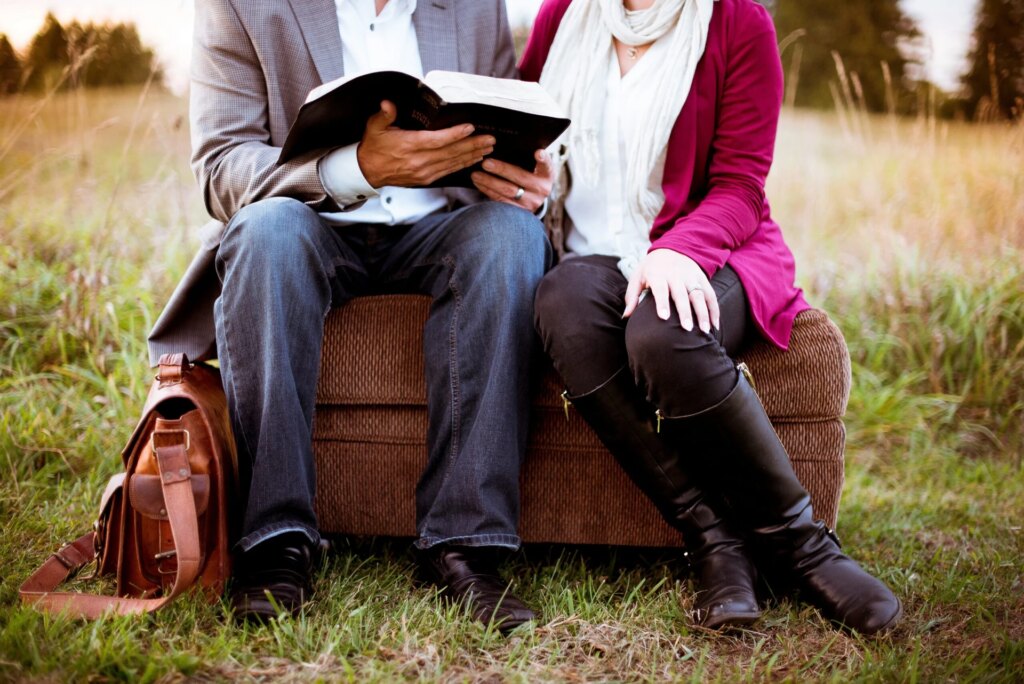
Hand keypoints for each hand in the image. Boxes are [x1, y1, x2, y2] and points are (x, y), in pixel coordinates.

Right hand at [356, 100, 495, 187]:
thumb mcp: (374, 126)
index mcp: (409, 146)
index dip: (455, 134)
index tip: (470, 128)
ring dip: (472, 156)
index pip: (437, 140)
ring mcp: (424, 172)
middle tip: (490, 139)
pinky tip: (473, 160)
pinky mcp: (426, 179)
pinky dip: (463, 165)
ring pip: (453, 163)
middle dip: (473, 145)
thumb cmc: (374, 147)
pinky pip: (448, 171)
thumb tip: (388, 104)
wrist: (368, 171)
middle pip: (451, 153)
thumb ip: (384, 114)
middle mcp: (419, 161)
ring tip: (488, 149)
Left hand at [469, 149, 553, 213]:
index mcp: (546, 175)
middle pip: (520, 178)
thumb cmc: (532, 176)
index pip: (547, 165)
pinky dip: (488, 191)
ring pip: (507, 192)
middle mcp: (541, 190)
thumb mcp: (536, 168)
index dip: (543, 159)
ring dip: (489, 182)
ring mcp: (530, 203)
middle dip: (502, 170)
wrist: (534, 199)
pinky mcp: (518, 212)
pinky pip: (500, 201)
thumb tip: (513, 142)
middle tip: (486, 163)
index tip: (537, 153)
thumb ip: (529, 158)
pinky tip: (478, 184)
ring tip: (476, 175)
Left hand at [622, 249, 719, 333]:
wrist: (672, 248)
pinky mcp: (702, 279)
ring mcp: (691, 277)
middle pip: (682, 295)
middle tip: (686, 329)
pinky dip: (714, 310)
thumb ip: (632, 296)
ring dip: (703, 313)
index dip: (662, 303)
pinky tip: (715, 325)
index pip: (661, 289)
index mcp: (658, 274)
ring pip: (699, 295)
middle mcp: (676, 275)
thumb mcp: (638, 276)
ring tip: (705, 331)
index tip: (664, 318)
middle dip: (685, 312)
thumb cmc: (651, 268)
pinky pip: (710, 295)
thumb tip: (626, 316)